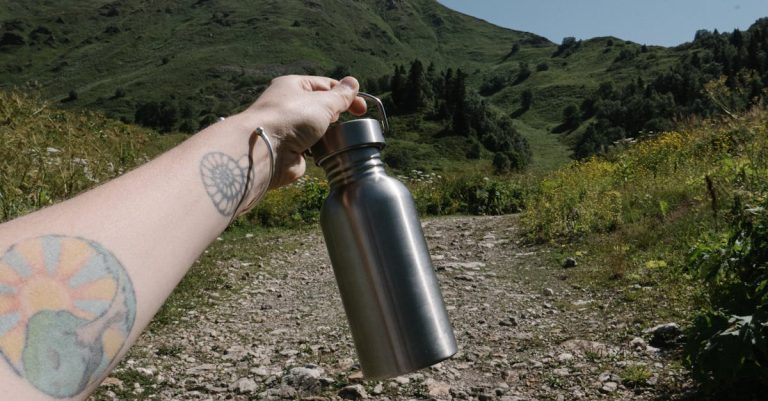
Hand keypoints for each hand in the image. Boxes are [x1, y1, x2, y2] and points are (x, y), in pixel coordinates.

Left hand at [241, 75, 366, 187]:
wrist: (266, 150)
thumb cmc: (291, 118)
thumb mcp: (322, 102)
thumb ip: (341, 95)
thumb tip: (353, 82)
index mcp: (294, 86)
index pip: (325, 85)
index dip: (345, 95)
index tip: (362, 108)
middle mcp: (289, 105)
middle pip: (321, 107)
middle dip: (336, 115)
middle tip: (347, 122)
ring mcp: (290, 128)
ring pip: (318, 128)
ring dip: (329, 133)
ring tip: (336, 137)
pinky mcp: (292, 149)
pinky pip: (313, 147)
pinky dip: (322, 149)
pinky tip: (327, 150)